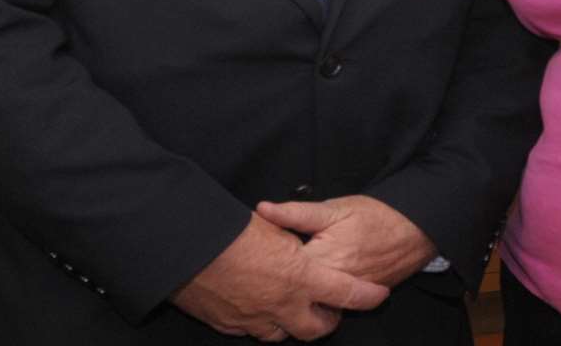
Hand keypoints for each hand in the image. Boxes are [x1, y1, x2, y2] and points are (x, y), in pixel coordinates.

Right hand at [171, 214, 388, 340]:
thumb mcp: (270, 227)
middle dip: (327, 321)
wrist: (183, 251)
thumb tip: (297, 245)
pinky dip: (261, 321)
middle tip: (328, 308)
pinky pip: (254, 330)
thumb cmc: (226, 232)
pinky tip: (255, 304)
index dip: (366, 296)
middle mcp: (282, 305)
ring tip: (289, 305)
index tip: (377, 295)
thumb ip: (291, 240)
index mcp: (299, 277)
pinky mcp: (231, 325)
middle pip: (317, 328)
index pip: (346, 293)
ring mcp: (255, 319)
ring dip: (292, 322)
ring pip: (284, 334)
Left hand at [254, 195, 437, 287]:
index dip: (263, 261)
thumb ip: (296, 213)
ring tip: (279, 284)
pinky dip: (317, 299)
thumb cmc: (375, 216)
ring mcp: (345, 298)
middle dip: (275, 285)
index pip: (281, 269)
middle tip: (260, 274)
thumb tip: (263, 209)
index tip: (250, 255)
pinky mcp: (356, 302)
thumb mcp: (334, 208)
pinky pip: (330, 307)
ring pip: (311, 305)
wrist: (415, 232)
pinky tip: (308, 289)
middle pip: (293, 293)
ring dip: (296, 296)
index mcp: (322, 259)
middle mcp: (332, 285)